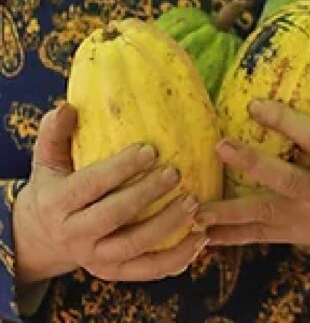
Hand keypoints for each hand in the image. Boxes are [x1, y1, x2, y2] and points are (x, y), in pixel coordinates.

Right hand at [13, 103, 206, 284]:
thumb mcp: (47, 161)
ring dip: (166, 226)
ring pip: (133, 247)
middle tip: (176, 173)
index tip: (150, 149)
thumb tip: (67, 107)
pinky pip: (146, 270)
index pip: (90, 185)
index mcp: (58, 203)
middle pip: (112, 217)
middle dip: (145, 195)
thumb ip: (55, 134)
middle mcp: (75, 234)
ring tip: (194, 202)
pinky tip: (200, 239)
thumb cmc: (55, 186)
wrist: (40, 238)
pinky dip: (174, 259)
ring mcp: (95, 257)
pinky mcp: (114, 272)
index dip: (120, 169)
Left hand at [198, 60, 309, 265]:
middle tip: (220, 146)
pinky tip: (201, 233)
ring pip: (267, 215)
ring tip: (197, 207)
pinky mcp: (297, 235)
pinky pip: (260, 236)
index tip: (253, 105)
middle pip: (287, 181)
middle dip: (252, 166)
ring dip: (230, 213)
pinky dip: (231, 236)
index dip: (285, 123)